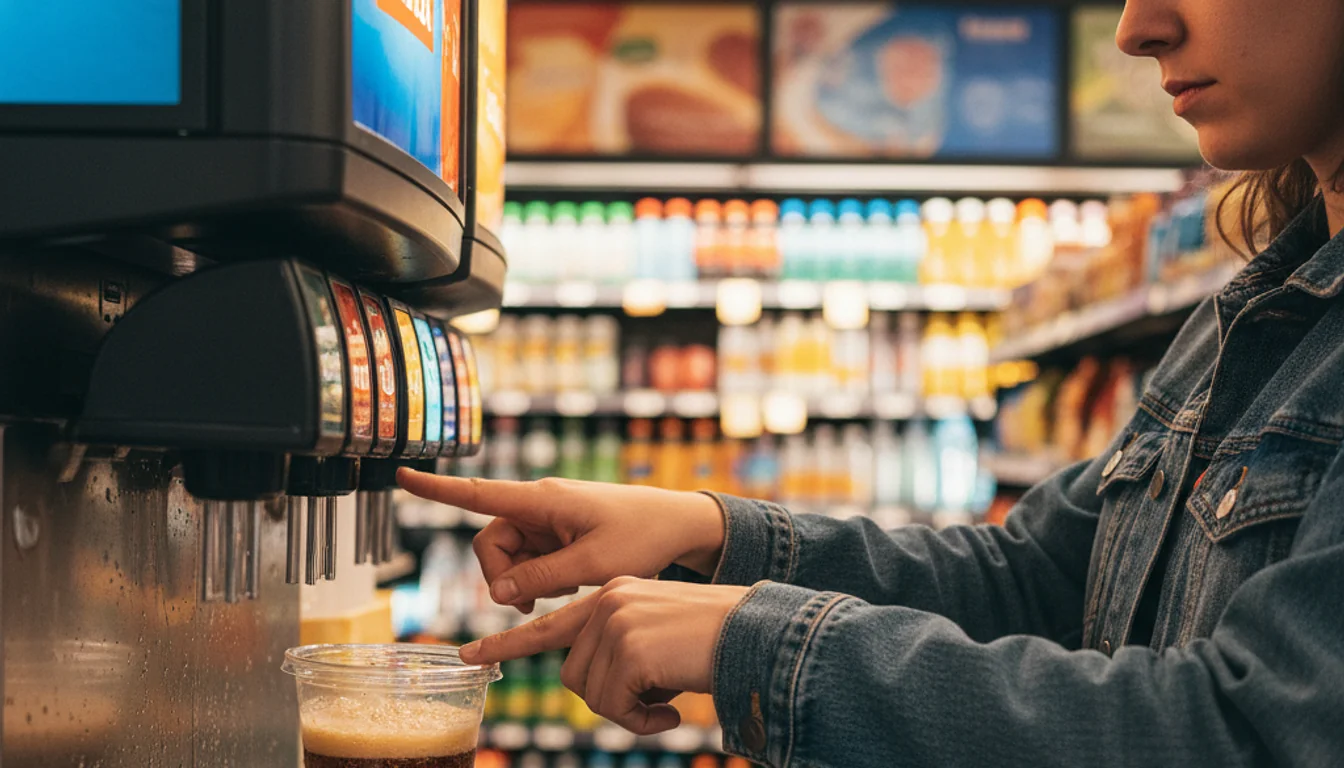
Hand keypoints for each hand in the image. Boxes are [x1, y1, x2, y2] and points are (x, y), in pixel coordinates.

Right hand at [397, 469, 726, 612]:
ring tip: (558, 592)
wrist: (677, 526)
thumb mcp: (593, 565)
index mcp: (542, 500)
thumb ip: (542, 578)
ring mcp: (546, 520)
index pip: (478, 494)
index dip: (437, 490)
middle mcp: (538, 505)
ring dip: (521, 582)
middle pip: (490, 543)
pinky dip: (537, 579)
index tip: (401, 476)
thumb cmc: (642, 537)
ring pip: (507, 557)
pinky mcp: (557, 534)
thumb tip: (497, 594)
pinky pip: (528, 560)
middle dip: (501, 577)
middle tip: (531, 604)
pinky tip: (566, 585)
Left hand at [459, 577, 748, 733]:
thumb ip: (619, 650)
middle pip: (575, 675)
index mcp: (612, 594)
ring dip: (629, 712)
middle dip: (610, 701)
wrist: (757, 633)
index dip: (506, 643)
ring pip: (592, 694)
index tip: (467, 654)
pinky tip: (672, 712)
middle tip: (652, 706)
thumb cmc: (715, 641)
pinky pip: (615, 707)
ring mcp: (616, 620)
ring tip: (666, 704)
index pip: (549, 624)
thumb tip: (594, 688)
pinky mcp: (630, 647)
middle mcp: (608, 600)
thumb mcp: (657, 636)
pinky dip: (642, 722)